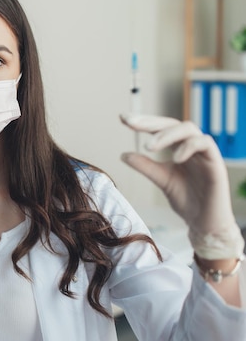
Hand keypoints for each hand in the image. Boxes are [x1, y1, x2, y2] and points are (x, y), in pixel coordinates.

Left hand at [119, 114, 235, 240]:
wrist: (203, 222)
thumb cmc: (186, 199)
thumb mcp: (161, 179)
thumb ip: (145, 166)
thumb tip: (123, 154)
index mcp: (178, 147)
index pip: (161, 128)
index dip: (143, 121)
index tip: (123, 118)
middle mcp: (192, 146)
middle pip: (172, 123)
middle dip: (150, 121)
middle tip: (130, 122)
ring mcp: (205, 152)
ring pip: (189, 129)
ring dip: (166, 135)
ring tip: (149, 147)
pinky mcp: (216, 163)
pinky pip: (205, 144)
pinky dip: (188, 147)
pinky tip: (175, 158)